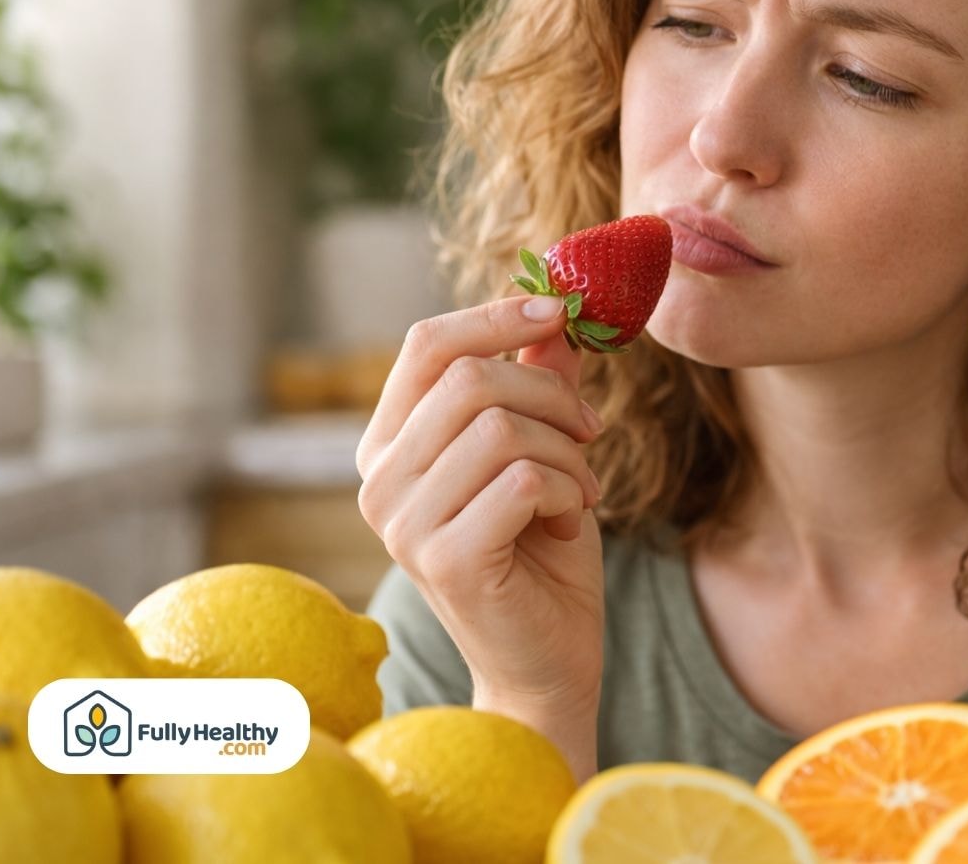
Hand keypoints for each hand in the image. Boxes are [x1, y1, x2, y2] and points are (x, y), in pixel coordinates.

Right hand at [357, 295, 605, 717]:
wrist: (548, 663)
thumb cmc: (542, 555)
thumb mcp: (544, 451)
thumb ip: (538, 381)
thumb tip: (556, 305)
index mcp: (389, 446)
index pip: (427, 344)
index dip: (497, 316)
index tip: (560, 311)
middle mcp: (379, 482)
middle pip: (473, 378)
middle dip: (553, 395)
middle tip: (589, 434)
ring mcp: (403, 525)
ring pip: (503, 427)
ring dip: (568, 454)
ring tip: (580, 493)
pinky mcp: (445, 560)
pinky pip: (524, 482)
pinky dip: (569, 493)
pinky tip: (570, 527)